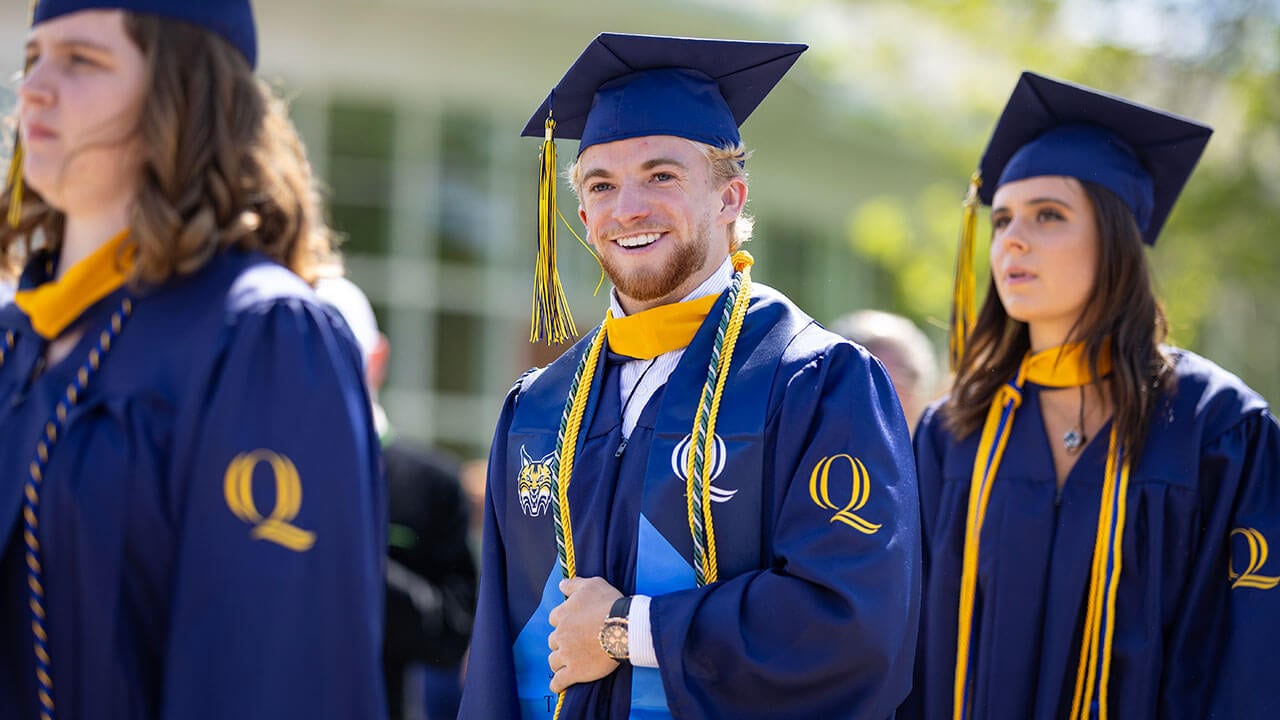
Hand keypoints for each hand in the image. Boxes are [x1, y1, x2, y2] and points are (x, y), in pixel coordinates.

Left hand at [546, 576, 622, 693]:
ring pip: (554, 660)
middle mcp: (560, 634)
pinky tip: (559, 685)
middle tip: (575, 643)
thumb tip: (561, 584)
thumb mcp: (592, 584)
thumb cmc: (609, 604)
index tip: (573, 624)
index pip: (554, 618)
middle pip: (553, 640)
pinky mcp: (574, 671)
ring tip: (567, 663)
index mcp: (562, 614)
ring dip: (559, 661)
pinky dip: (557, 684)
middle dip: (561, 642)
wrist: (624, 627)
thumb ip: (574, 584)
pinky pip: (559, 681)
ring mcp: (566, 654)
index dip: (563, 621)